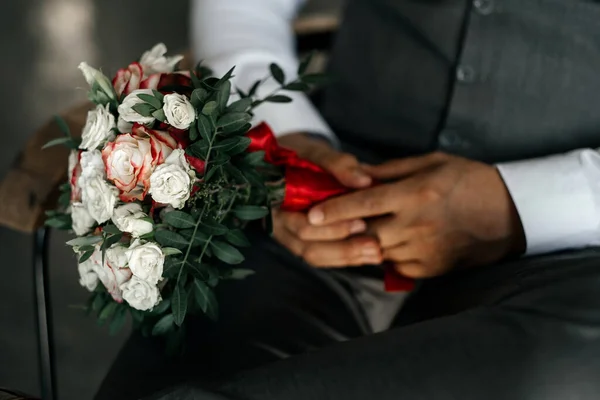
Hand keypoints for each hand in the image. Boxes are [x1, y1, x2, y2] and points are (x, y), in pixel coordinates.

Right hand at [271, 133, 382, 266]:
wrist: (286, 161)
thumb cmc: (298, 155)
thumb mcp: (314, 152)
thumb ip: (337, 164)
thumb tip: (364, 180)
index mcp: (275, 204)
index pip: (301, 227)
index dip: (331, 228)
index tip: (360, 221)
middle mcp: (279, 226)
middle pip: (309, 249)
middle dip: (343, 249)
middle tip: (374, 244)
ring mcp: (290, 237)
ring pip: (317, 257)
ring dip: (348, 257)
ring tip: (377, 253)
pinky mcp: (305, 241)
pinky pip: (323, 256)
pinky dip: (346, 257)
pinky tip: (371, 254)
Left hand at [307, 152, 525, 276]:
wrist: (510, 213)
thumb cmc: (469, 180)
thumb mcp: (430, 163)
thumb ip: (389, 171)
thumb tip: (355, 175)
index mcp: (415, 194)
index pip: (364, 204)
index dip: (334, 210)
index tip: (312, 215)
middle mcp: (416, 224)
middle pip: (364, 234)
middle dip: (340, 232)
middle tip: (320, 228)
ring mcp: (424, 250)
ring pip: (376, 252)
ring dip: (362, 243)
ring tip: (354, 232)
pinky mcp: (430, 269)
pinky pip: (395, 265)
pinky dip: (386, 255)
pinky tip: (390, 242)